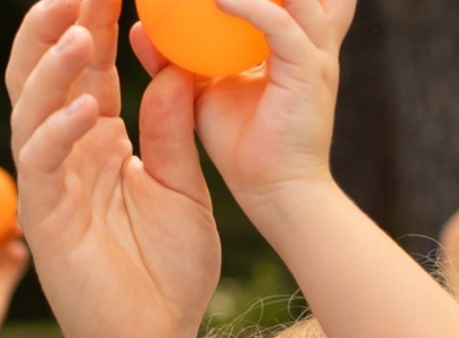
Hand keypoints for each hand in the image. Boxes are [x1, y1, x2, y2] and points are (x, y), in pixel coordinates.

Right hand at [7, 0, 221, 337]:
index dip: (96, 19)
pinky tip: (88, 108)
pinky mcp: (44, 217)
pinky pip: (43, 161)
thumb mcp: (184, 192)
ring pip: (32, 105)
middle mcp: (68, 150)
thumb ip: (173, 132)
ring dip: (52, 66)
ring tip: (78, 28)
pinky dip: (60, 130)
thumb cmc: (171, 276)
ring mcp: (50, 180)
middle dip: (60, 21)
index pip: (90, 66)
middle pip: (48, 69)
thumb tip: (173, 68)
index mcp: (100, 139)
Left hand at [134, 0, 352, 235]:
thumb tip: (143, 25)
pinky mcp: (309, 73)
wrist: (279, 196)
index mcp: (293, 35)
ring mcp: (315, 52)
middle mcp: (311, 35)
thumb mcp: (203, 89)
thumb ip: (179, 54)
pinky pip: (277, 23)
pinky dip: (246, 5)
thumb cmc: (245, 148)